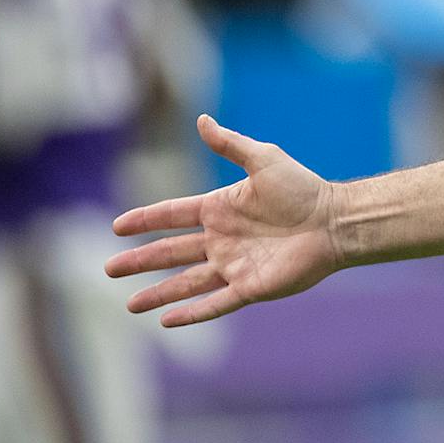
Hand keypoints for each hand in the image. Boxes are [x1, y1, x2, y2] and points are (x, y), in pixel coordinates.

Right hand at [109, 114, 343, 326]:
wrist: (335, 221)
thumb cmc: (303, 188)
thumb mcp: (263, 160)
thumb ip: (230, 143)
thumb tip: (201, 119)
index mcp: (220, 209)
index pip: (172, 215)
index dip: (145, 220)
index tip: (116, 226)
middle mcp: (222, 239)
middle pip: (170, 252)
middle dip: (139, 261)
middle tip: (108, 269)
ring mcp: (234, 265)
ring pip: (186, 283)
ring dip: (158, 294)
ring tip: (129, 305)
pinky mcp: (251, 287)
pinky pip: (215, 303)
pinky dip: (192, 314)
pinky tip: (167, 322)